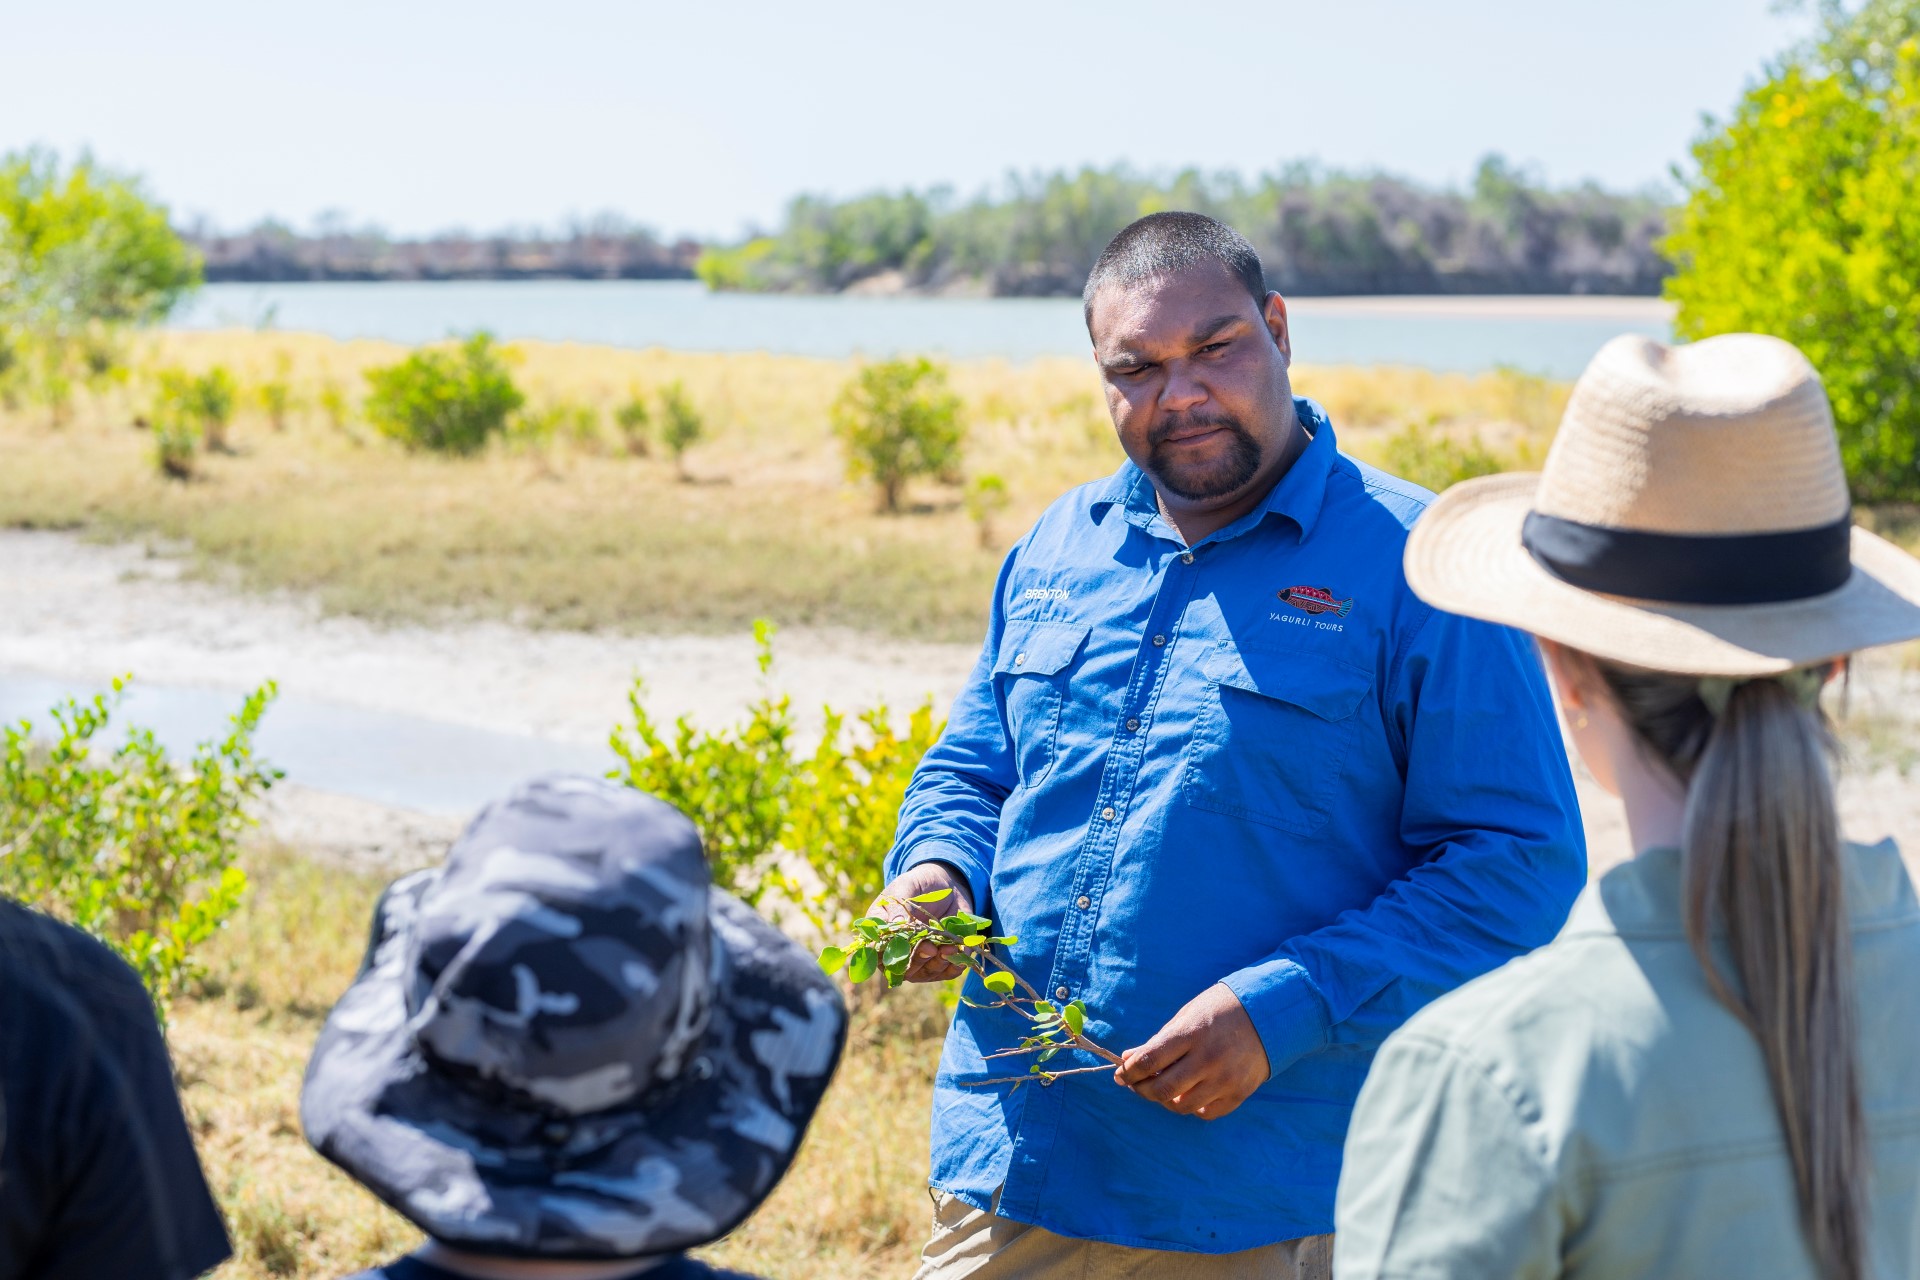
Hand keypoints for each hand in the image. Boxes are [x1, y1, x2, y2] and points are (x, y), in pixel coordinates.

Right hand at [873, 862, 973, 982]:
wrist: (946, 886)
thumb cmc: (919, 885)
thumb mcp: (907, 887)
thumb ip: (900, 905)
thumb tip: (897, 923)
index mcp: (884, 934)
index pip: (880, 953)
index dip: (894, 954)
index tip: (909, 945)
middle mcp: (900, 952)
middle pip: (904, 968)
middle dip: (919, 960)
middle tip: (932, 948)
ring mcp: (921, 960)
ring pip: (926, 973)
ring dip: (939, 963)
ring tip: (951, 948)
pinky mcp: (941, 962)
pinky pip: (947, 972)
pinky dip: (954, 966)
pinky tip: (961, 955)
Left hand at [1114, 983, 1269, 1120]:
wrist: (1267, 1014)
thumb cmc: (1218, 1011)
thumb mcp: (1185, 1017)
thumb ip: (1157, 1042)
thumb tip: (1128, 1059)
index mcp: (1191, 1034)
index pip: (1149, 1061)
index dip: (1128, 1072)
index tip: (1120, 1075)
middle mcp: (1208, 1059)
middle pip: (1162, 1089)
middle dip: (1141, 1089)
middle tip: (1135, 1084)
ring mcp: (1225, 1079)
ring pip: (1181, 1106)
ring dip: (1164, 1100)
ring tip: (1161, 1087)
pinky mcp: (1239, 1093)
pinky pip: (1205, 1113)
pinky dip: (1190, 1107)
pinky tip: (1187, 1094)